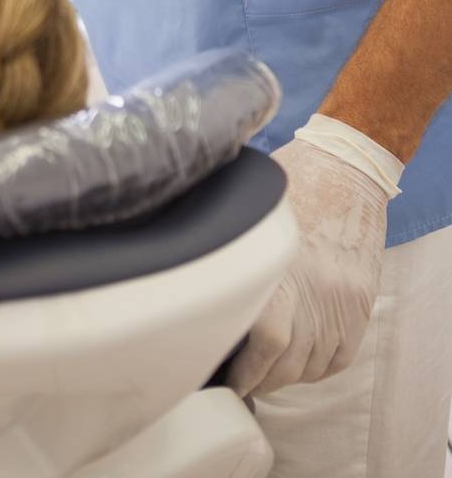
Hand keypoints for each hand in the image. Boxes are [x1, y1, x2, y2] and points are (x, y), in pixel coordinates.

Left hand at [225, 136, 387, 397]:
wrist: (347, 166)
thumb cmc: (288, 179)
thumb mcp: (248, 206)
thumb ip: (226, 245)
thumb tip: (184, 270)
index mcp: (281, 266)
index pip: (263, 343)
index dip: (241, 370)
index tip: (221, 375)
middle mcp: (317, 290)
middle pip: (286, 363)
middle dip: (260, 379)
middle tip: (239, 377)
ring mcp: (342, 300)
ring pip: (312, 366)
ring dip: (286, 376)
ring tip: (264, 371)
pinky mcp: (361, 303)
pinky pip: (339, 358)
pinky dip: (316, 368)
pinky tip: (296, 361)